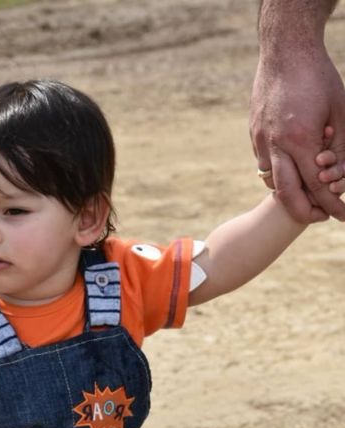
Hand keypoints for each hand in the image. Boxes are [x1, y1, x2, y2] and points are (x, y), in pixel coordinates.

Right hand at [250, 46, 344, 222]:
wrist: (284, 51)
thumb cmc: (318, 77)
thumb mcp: (340, 111)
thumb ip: (340, 146)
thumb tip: (338, 177)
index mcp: (301, 139)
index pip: (317, 184)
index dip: (331, 204)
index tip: (342, 215)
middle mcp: (276, 145)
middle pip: (287, 195)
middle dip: (305, 212)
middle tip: (320, 216)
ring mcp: (260, 140)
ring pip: (273, 181)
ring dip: (290, 190)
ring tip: (308, 189)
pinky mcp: (253, 134)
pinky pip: (264, 163)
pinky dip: (279, 170)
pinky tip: (292, 163)